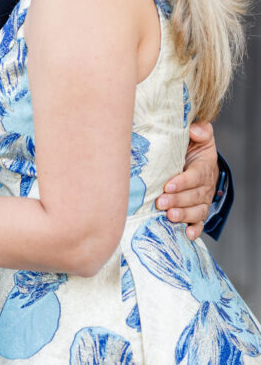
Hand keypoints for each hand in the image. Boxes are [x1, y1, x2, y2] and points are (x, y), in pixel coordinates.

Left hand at [156, 121, 218, 240]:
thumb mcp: (199, 136)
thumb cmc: (193, 148)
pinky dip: (195, 230)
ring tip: (170, 216)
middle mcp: (204, 187)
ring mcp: (202, 200)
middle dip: (177, 200)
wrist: (199, 162)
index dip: (183, 182)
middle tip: (161, 203)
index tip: (168, 185)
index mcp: (203, 167)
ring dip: (183, 215)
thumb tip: (194, 130)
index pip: (195, 176)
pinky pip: (199, 222)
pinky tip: (187, 234)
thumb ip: (200, 131)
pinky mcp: (198, 211)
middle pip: (193, 196)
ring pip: (196, 211)